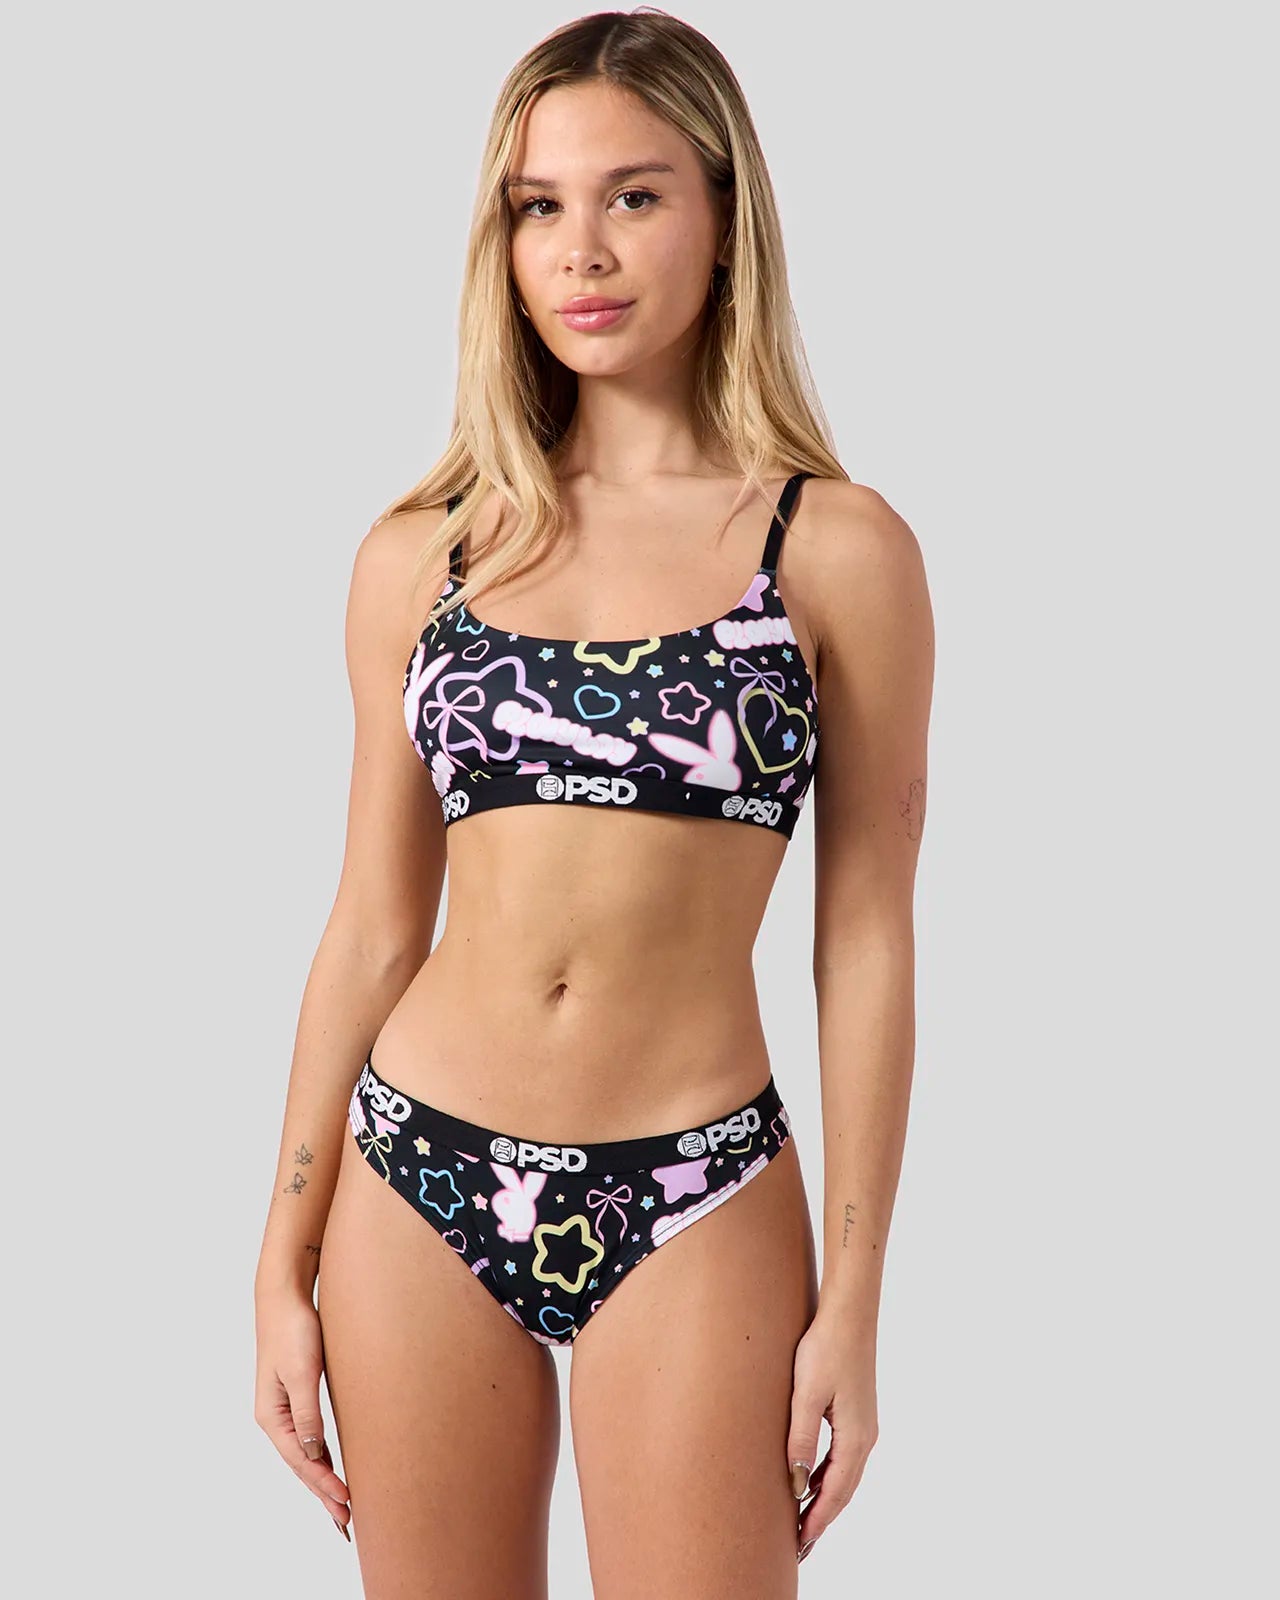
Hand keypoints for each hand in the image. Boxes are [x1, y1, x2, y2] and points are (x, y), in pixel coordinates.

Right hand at [254, 1285, 351, 1539]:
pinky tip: (332, 1465)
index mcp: (271, 1416)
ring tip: (341, 1503)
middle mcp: (274, 1416)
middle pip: (301, 1463)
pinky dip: (321, 1454)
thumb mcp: (303, 1372)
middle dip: (323, 1492)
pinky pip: (309, 1434)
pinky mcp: (297, 1393)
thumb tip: (314, 1453)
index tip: (346, 1504)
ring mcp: (284, 1406)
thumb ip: (307, 1414)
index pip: (301, 1461)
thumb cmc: (293, 1328)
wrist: (285, 1294)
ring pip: (306, 1452)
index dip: (324, 1485)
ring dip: (323, 1477)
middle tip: (347, 1521)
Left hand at [786, 1308, 878, 1562]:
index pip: (835, 1493)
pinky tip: (811, 1479)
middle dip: (822, 1518)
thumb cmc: (826, 1348)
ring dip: (825, 1498)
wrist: (849, 1313)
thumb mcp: (806, 1395)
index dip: (817, 1520)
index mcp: (855, 1438)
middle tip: (800, 1546)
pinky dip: (828, 1475)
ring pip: (844, 1474)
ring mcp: (864, 1425)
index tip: (800, 1544)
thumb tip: (796, 1484)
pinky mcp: (857, 1412)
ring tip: (803, 1520)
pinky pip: (843, 1456)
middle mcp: (865, 1437)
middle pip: (843, 1490)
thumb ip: (800, 1439)